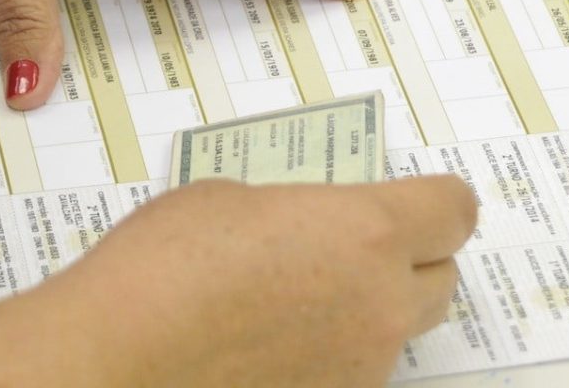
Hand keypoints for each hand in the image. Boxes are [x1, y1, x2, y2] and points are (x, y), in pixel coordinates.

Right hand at [0, 177, 476, 387]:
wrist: (114, 364)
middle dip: (414, 258)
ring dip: (373, 307)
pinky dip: (336, 351)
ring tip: (305, 297)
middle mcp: (381, 306)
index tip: (422, 198)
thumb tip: (302, 228)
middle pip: (443, 278)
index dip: (441, 199)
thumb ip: (293, 212)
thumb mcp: (231, 201)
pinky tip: (276, 343)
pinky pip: (357, 369)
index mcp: (366, 233)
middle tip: (361, 247)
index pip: (455, 209)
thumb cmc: (163, 266)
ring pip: (400, 330)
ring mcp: (360, 368)